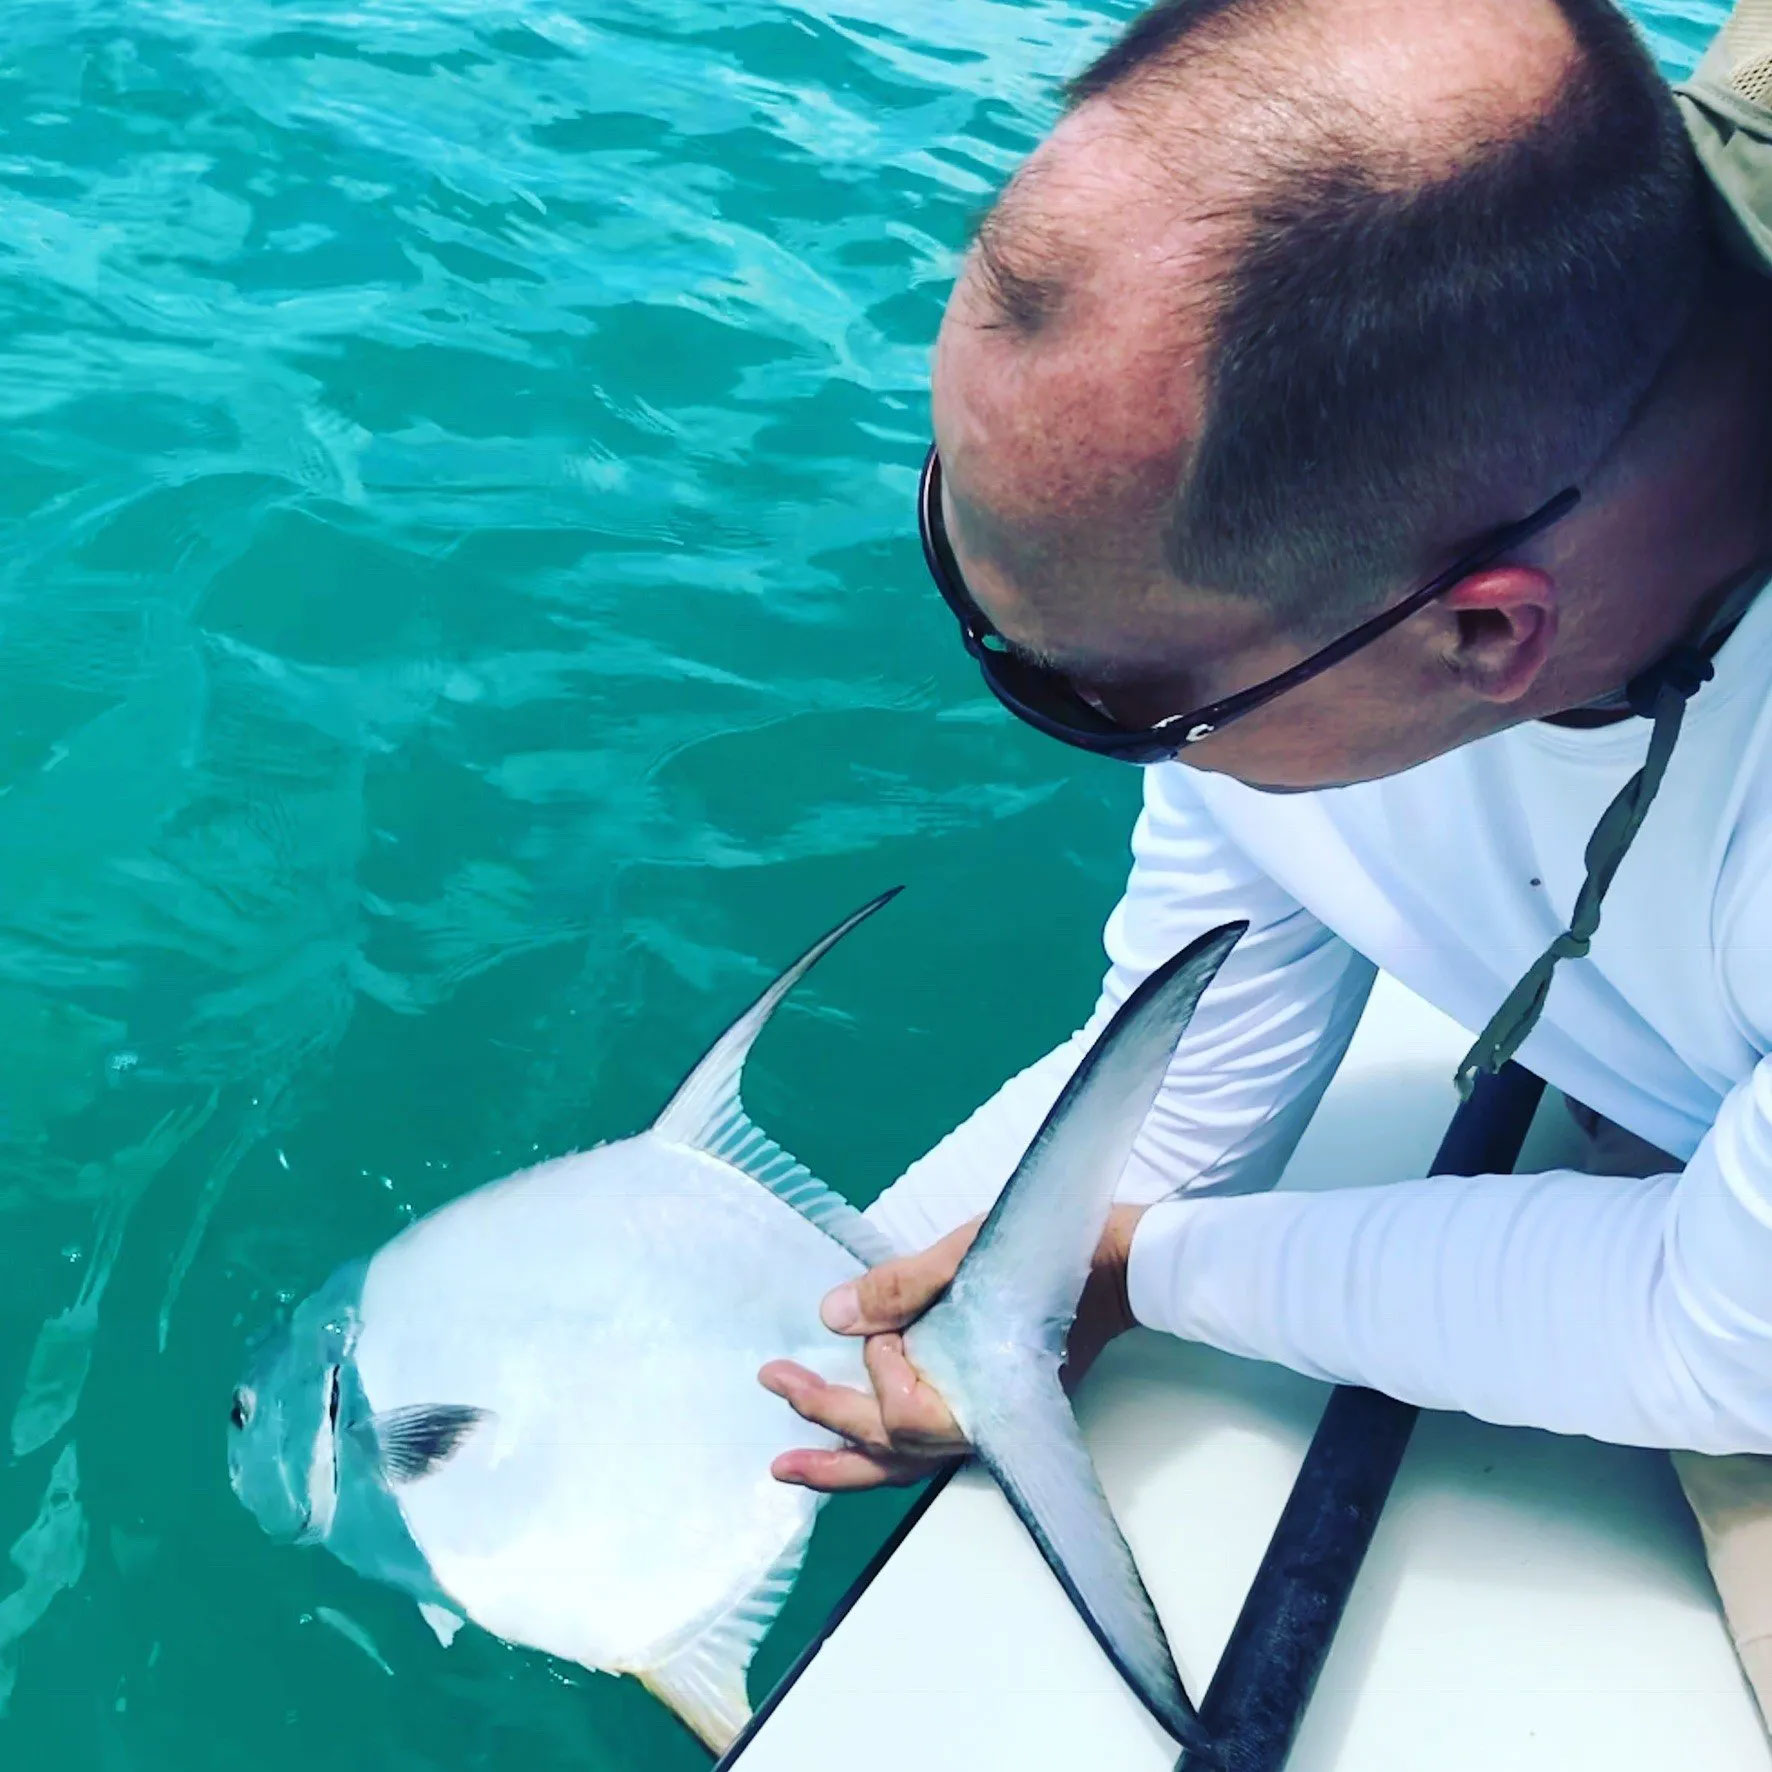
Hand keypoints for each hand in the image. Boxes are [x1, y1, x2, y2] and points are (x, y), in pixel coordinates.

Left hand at [759, 1204, 1148, 1491]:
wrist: (1123, 1263)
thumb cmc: (1053, 1256)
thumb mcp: (969, 1254)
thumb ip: (902, 1285)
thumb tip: (833, 1315)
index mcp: (979, 1392)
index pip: (904, 1414)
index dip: (879, 1370)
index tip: (888, 1323)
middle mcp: (978, 1422)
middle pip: (887, 1445)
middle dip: (822, 1418)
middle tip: (772, 1380)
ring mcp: (983, 1420)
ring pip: (902, 1462)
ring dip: (840, 1462)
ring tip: (786, 1465)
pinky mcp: (984, 1408)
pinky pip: (921, 1446)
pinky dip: (876, 1450)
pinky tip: (846, 1446)